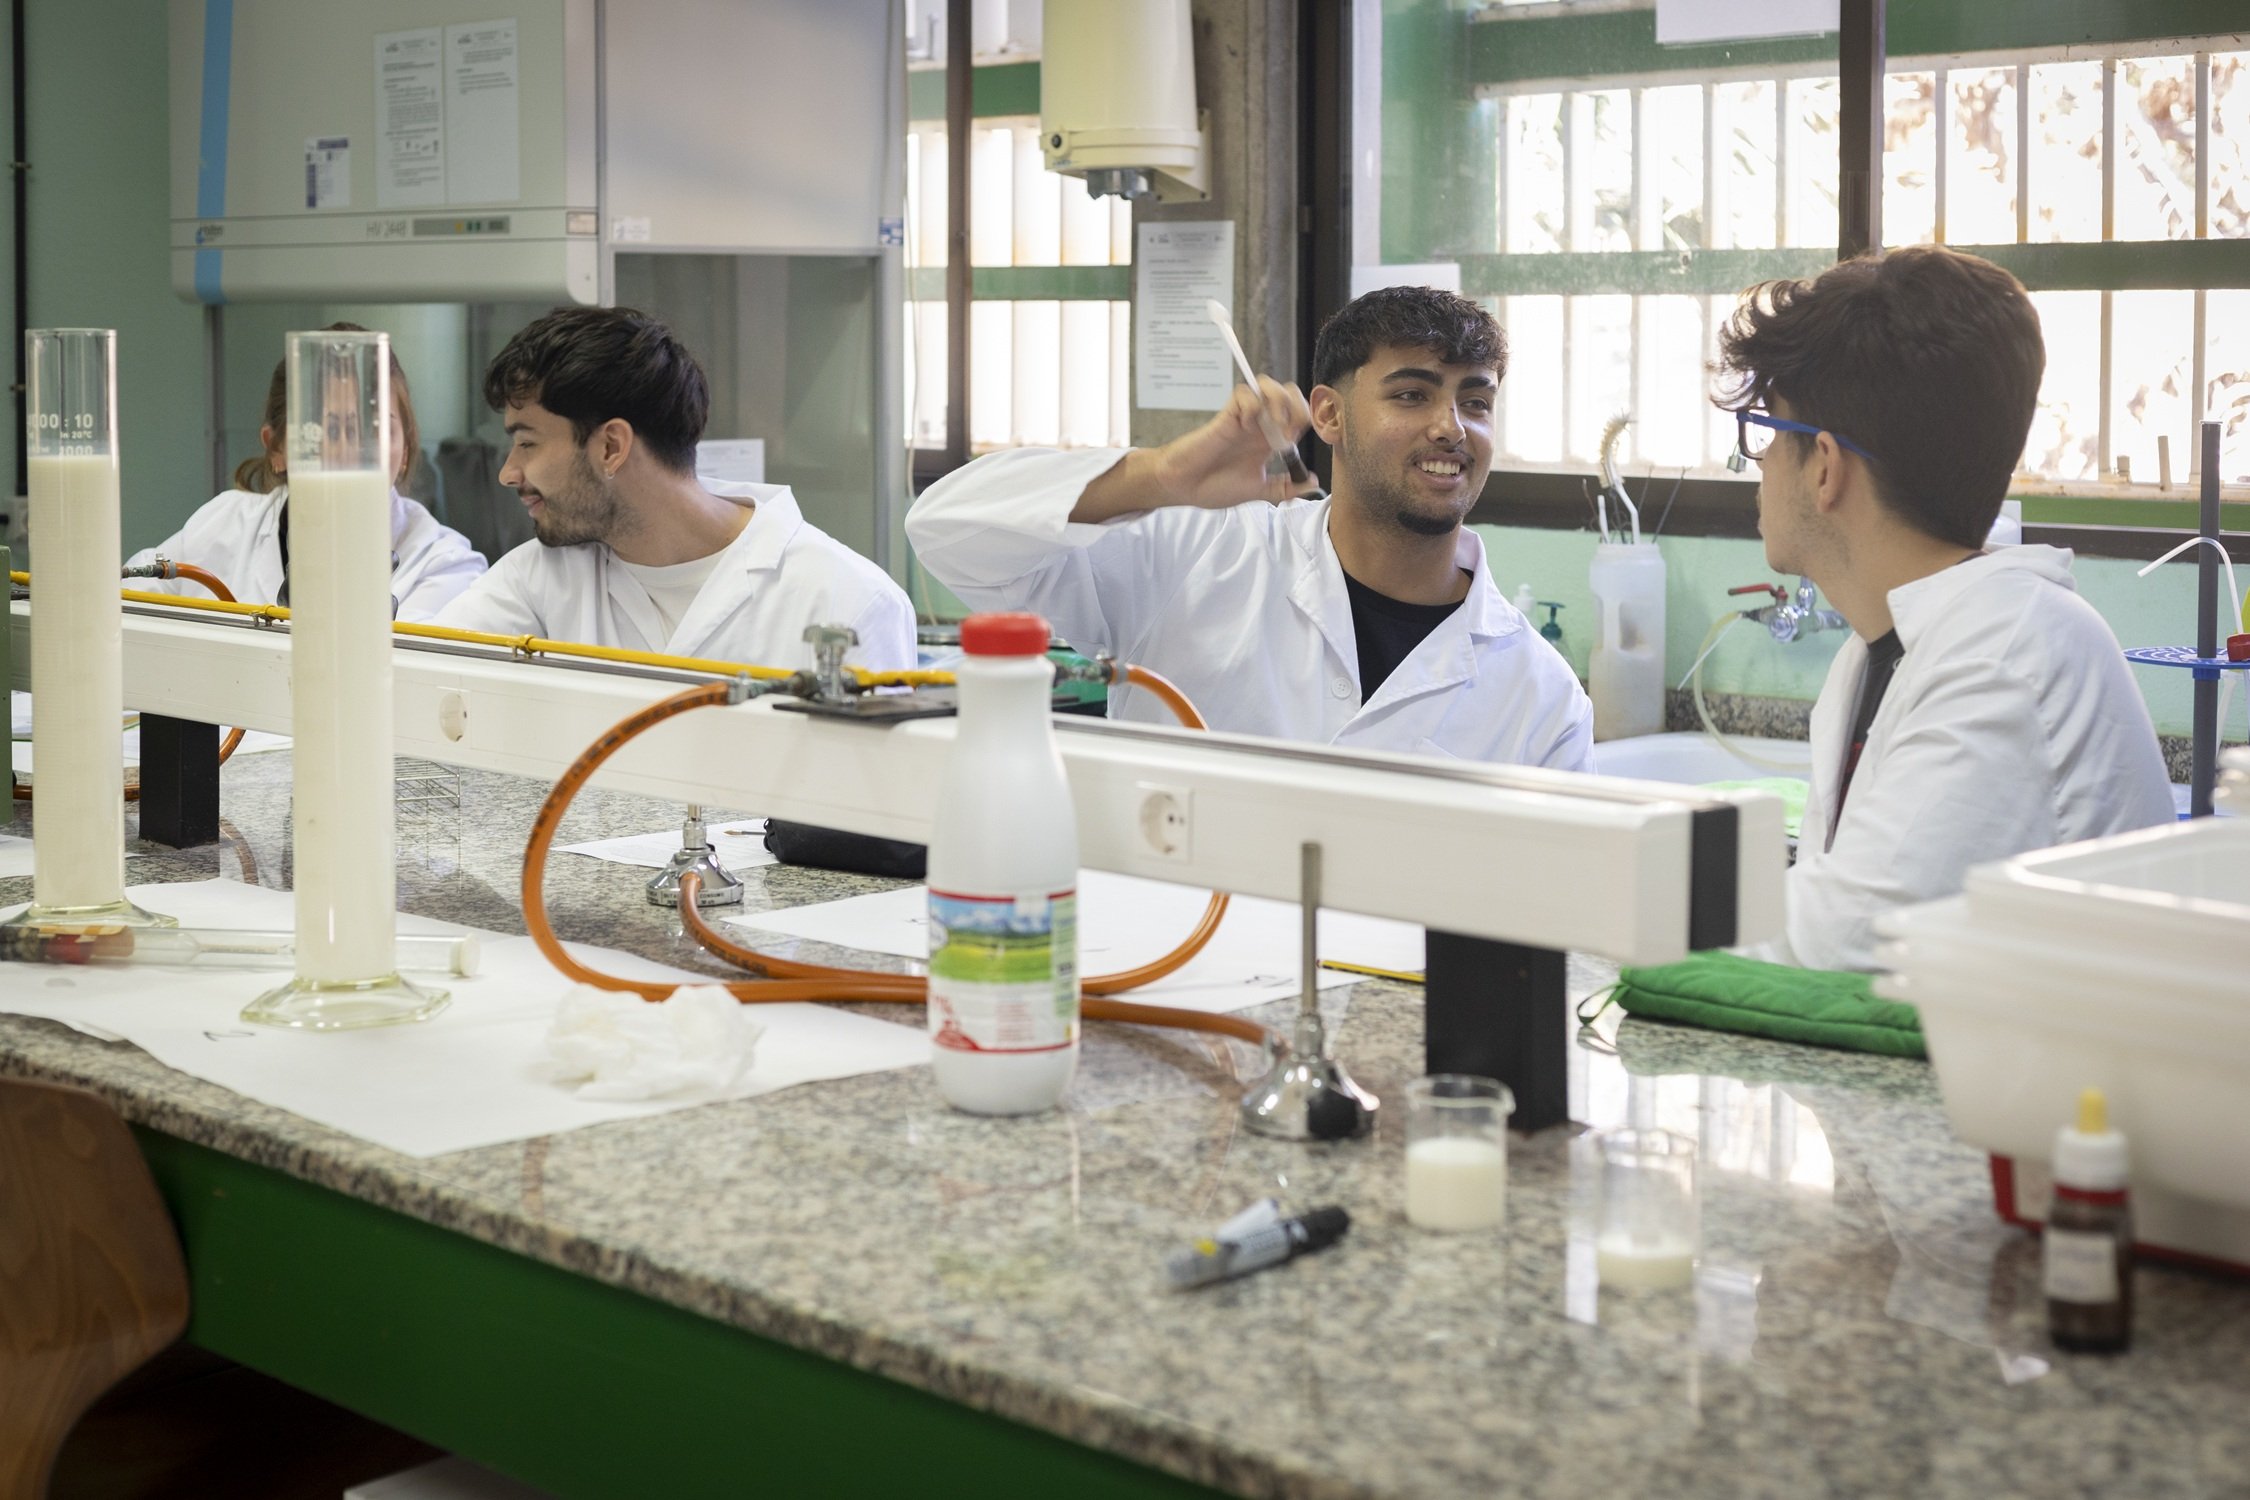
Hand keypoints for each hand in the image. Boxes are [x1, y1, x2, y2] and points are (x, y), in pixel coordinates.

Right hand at [1072, 377, 1316, 522]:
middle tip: (1286, 433)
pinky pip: (1245, 394)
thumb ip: (1285, 487)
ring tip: (1271, 427)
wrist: (1184, 487)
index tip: (1298, 442)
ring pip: (1269, 386)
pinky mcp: (1228, 414)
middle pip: (1289, 393)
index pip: (1300, 416)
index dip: (1308, 420)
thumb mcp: (1258, 491)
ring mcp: (1244, 417)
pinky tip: (1246, 425)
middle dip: (1296, 407)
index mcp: (1271, 441)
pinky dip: (1252, 406)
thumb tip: (1313, 482)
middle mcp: (1261, 425)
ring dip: (1277, 403)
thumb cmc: (1215, 487)